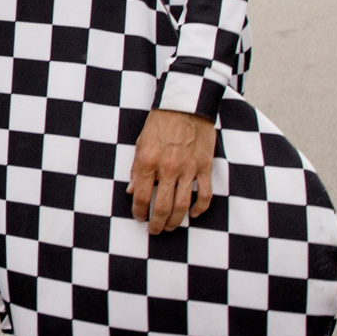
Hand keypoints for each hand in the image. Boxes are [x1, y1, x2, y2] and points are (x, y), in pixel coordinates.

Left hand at [127, 108, 216, 233]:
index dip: (139, 212)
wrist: (186, 105)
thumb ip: (136, 169)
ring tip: (170, 227)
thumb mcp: (140, 143)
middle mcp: (167, 168)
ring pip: (182, 205)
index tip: (139, 217)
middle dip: (157, 223)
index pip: (141, 197)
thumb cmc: (160, 123)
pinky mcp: (204, 166)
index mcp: (148, 162)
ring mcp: (188, 169)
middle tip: (155, 230)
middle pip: (162, 207)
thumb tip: (131, 191)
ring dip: (175, 221)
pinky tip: (194, 214)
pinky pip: (205, 194)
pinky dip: (200, 208)